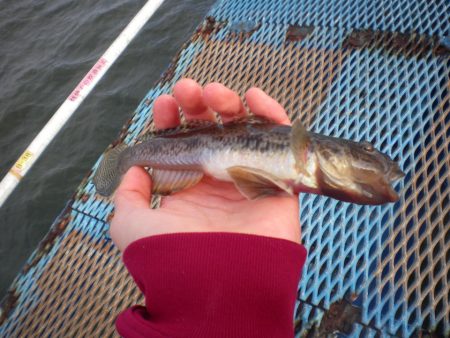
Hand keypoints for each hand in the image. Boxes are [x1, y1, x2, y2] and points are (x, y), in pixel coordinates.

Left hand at [110, 79, 300, 251]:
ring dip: (228, 103)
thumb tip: (133, 169)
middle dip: (198, 104)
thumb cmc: (173, 255)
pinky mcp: (277, 177)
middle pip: (211, 130)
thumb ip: (128, 196)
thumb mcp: (131, 226)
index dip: (171, 120)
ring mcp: (247, 176)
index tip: (164, 104)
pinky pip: (280, 138)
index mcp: (188, 188)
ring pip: (243, 128)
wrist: (218, 285)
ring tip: (214, 92)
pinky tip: (254, 98)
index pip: (181, 144)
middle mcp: (217, 180)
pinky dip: (271, 113)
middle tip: (188, 90)